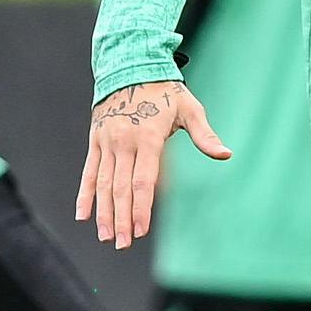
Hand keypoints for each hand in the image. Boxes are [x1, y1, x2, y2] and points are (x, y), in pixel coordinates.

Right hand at [76, 81, 227, 249]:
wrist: (130, 66)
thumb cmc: (165, 89)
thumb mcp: (189, 108)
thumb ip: (204, 135)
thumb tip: (226, 154)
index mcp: (148, 137)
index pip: (143, 180)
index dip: (142, 207)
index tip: (142, 230)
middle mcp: (123, 141)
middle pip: (121, 188)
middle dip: (123, 218)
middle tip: (124, 244)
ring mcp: (106, 142)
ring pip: (103, 184)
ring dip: (104, 213)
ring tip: (106, 237)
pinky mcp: (95, 141)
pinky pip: (88, 172)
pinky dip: (85, 194)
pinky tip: (83, 215)